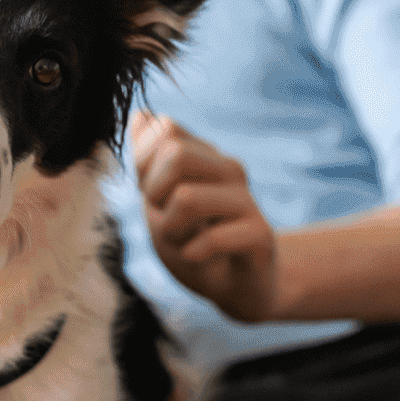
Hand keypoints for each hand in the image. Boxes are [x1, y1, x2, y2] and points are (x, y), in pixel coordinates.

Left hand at [130, 111, 278, 322]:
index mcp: (206, 156)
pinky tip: (198, 258)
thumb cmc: (195, 241)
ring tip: (181, 242)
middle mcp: (229, 170)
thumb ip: (148, 161)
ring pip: (187, 197)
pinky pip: (213, 238)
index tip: (153, 195)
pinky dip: (193, 253)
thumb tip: (140, 114)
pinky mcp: (259, 234)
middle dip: (155, 191)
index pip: (165, 129)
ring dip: (170, 228)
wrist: (238, 286)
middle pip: (176, 153)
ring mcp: (246, 201)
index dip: (144, 164)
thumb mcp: (160, 202)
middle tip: (163, 218)